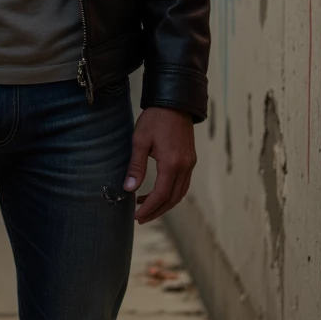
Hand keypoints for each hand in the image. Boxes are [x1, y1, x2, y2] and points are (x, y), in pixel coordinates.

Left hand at [123, 107, 195, 222]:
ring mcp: (190, 163)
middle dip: (157, 211)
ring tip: (146, 206)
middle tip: (140, 217)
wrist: (175, 102)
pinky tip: (159, 191)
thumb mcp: (140, 141)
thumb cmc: (155, 119)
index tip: (136, 216)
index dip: (149, 208)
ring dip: (164, 203)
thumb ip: (136, 166)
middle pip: (173, 199)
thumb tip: (129, 189)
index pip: (161, 195)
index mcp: (172, 163)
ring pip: (180, 193)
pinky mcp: (191, 159)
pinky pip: (183, 184)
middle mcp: (185, 166)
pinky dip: (172, 193)